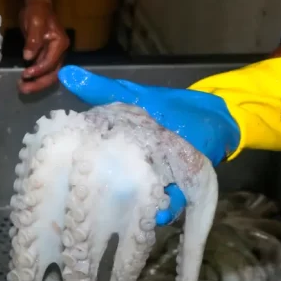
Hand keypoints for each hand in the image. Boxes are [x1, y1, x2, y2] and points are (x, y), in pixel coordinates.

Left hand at [19, 0, 68, 93]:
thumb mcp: (34, 23)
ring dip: (36, 84)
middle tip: (23, 89)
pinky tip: (24, 81)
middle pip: (53, 74)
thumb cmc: (37, 13)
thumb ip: (33, 40)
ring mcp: (54, 56)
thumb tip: (28, 57)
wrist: (37, 7)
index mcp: (60, 44)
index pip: (50, 63)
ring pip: (49, 76)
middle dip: (38, 84)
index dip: (38, 71)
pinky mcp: (47, 58)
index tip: (24, 74)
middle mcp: (60, 53)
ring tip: (22, 88)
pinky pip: (43, 72)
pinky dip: (35, 78)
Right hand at [57, 65, 240, 224]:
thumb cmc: (170, 108)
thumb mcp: (133, 96)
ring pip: (138, 201)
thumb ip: (101, 89)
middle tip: (102, 193)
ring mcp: (152, 184)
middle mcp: (130, 172)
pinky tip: (162, 204)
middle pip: (112, 189)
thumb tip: (65, 73)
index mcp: (116, 151)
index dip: (78, 171)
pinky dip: (165, 206)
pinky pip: (166, 206)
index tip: (68, 174)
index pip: (91, 165)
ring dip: (139, 203)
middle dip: (107, 193)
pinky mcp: (175, 192)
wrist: (215, 118)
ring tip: (137, 202)